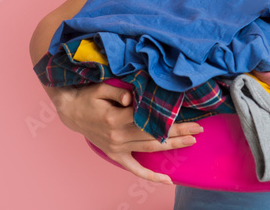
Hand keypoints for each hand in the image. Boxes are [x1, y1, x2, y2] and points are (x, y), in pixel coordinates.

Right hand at [53, 83, 203, 185]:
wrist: (70, 110)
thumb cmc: (88, 96)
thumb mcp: (100, 88)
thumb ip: (116, 91)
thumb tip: (131, 95)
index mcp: (116, 118)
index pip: (150, 120)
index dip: (170, 119)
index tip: (188, 116)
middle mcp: (118, 136)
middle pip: (155, 135)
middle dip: (179, 132)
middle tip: (199, 130)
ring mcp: (117, 147)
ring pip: (150, 148)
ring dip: (172, 146)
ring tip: (191, 141)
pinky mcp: (115, 154)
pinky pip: (134, 169)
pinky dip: (150, 176)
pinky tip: (166, 181)